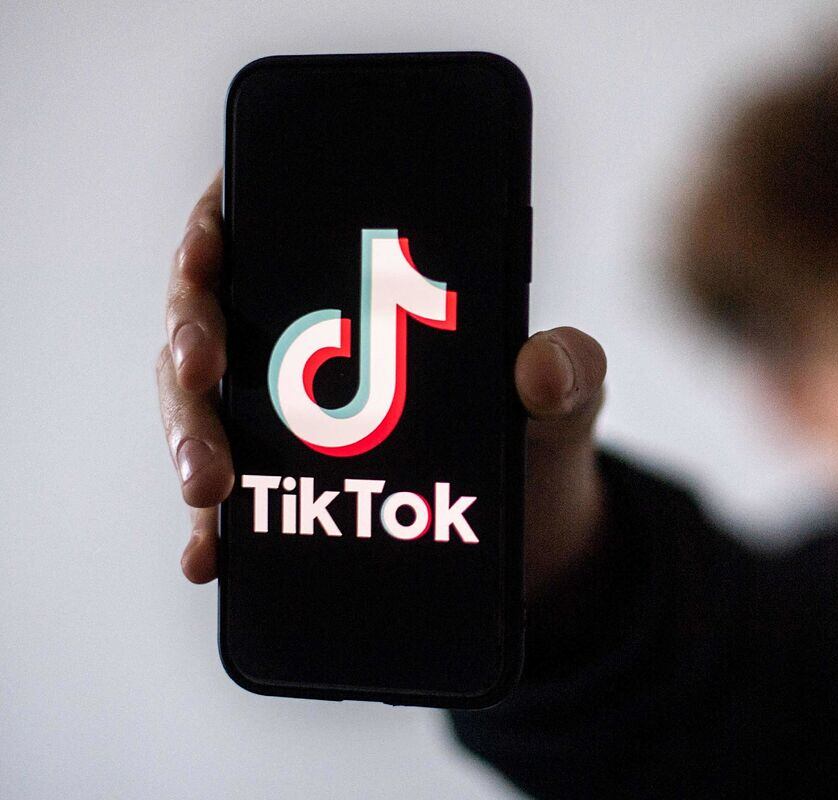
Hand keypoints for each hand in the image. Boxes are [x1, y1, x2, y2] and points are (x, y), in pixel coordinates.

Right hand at [157, 170, 607, 597]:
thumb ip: (572, 364)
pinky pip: (227, 500)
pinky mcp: (285, 486)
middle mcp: (309, 336)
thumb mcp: (572, 389)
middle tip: (203, 371)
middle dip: (191, 338)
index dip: (217, 221)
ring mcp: (286, 412)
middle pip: (211, 313)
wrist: (542, 525)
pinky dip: (210, 528)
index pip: (267, 218)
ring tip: (211, 487)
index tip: (206, 248)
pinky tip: (209, 556)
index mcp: (368, 279)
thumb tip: (537, 368)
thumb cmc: (546, 427)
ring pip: (200, 404)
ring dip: (189, 437)